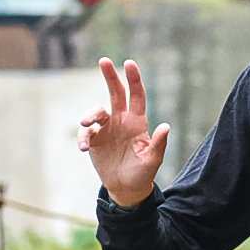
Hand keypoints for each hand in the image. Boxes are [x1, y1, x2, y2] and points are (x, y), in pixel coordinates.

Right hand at [79, 58, 169, 205]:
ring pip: (96, 112)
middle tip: (104, 60)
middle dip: (110, 76)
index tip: (129, 63)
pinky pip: (85, 134)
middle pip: (115, 93)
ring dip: (90, 114)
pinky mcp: (94, 141)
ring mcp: (106, 130)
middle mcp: (121, 121)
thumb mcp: (153, 160)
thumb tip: (166, 126)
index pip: (137, 96)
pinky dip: (82, 138)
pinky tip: (84, 148)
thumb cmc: (143, 173)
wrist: (126, 188)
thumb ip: (158, 144)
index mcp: (137, 122)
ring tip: (85, 124)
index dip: (134, 80)